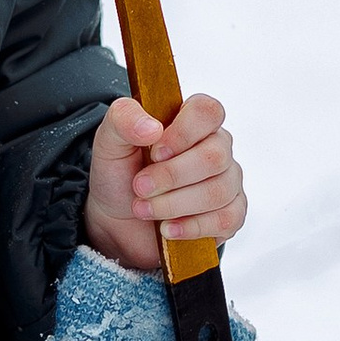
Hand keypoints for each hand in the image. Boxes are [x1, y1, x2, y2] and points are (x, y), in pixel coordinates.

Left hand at [82, 92, 246, 274]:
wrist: (116, 219)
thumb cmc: (120, 175)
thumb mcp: (109, 142)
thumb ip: (123, 120)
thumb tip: (152, 127)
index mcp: (191, 121)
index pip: (208, 111)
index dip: (183, 133)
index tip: (155, 152)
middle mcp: (216, 148)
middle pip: (215, 156)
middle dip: (171, 176)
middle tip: (139, 187)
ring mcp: (227, 181)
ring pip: (218, 191)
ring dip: (173, 204)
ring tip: (143, 209)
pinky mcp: (230, 214)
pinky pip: (226, 220)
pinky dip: (191, 227)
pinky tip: (167, 228)